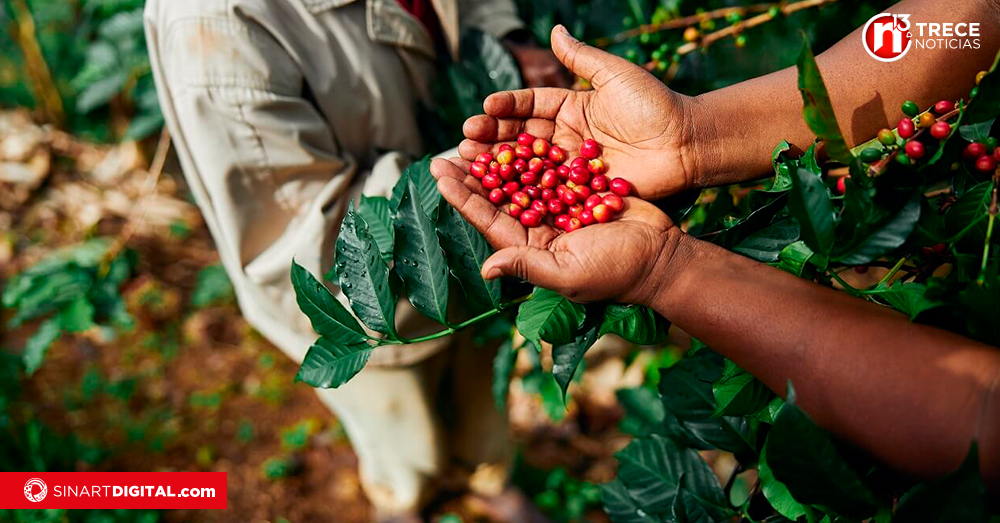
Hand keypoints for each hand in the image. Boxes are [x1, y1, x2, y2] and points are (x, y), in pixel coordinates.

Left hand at [430, 158, 680, 305]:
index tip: (440, 173)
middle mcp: (540, 228)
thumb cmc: (617, 272)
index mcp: (530, 248)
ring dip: (499, 158)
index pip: (488, 219)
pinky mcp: (580, 191)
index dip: (463, 197)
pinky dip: (534, 151)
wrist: (663, 256)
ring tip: (477, 135)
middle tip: (450, 148)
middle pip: (499, 196)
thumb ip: (527, 266)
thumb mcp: (568, 274)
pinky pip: (551, 168)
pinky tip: (516, 132)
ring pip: (522, 178)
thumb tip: (486, 269)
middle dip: (474, 173)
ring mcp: (560, 208)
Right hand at [463, 25, 697, 199]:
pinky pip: (550, 191)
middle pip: (522, 137)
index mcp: (572, 107)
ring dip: (499, 166)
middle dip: (492, 138)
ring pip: (529, 165)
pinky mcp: (582, 191)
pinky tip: (500, 193)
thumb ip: (582, 58)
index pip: (531, 106)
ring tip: (471, 163)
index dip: (507, 107)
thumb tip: (554, 30)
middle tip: (465, 140)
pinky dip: (524, 192)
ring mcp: (572, 166)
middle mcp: (567, 137)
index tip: (484, 107)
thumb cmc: (655, 105)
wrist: (687, 143)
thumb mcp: (616, 75)